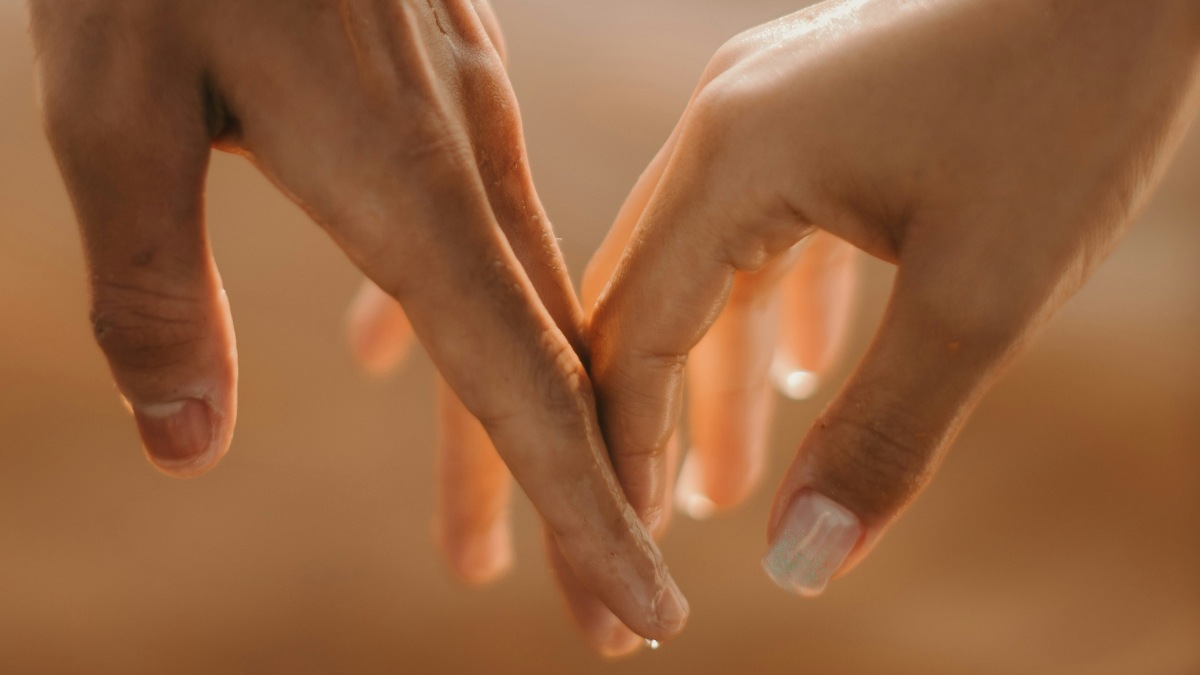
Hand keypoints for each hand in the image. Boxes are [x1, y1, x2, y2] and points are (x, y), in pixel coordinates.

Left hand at [31, 0, 685, 641]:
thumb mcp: (108, 106)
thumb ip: (148, 283)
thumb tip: (192, 448)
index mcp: (401, 178)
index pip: (515, 381)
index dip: (582, 508)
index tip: (638, 609)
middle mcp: (460, 158)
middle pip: (533, 365)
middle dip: (573, 502)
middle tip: (604, 624)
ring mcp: (460, 117)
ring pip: (507, 305)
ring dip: (504, 431)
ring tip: (475, 544)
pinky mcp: (436, 86)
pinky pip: (468, 231)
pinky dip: (455, 322)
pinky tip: (394, 354)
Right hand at [584, 0, 1199, 611]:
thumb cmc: (1074, 104)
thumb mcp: (982, 297)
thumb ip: (882, 436)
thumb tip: (802, 562)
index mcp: (734, 159)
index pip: (637, 332)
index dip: (625, 447)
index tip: (635, 544)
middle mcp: (727, 126)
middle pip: (653, 301)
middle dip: (656, 422)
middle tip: (664, 530)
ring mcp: (771, 109)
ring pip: (713, 269)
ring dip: (719, 375)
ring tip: (727, 483)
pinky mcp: (822, 109)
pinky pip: (769, 227)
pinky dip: (776, 308)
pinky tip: (798, 369)